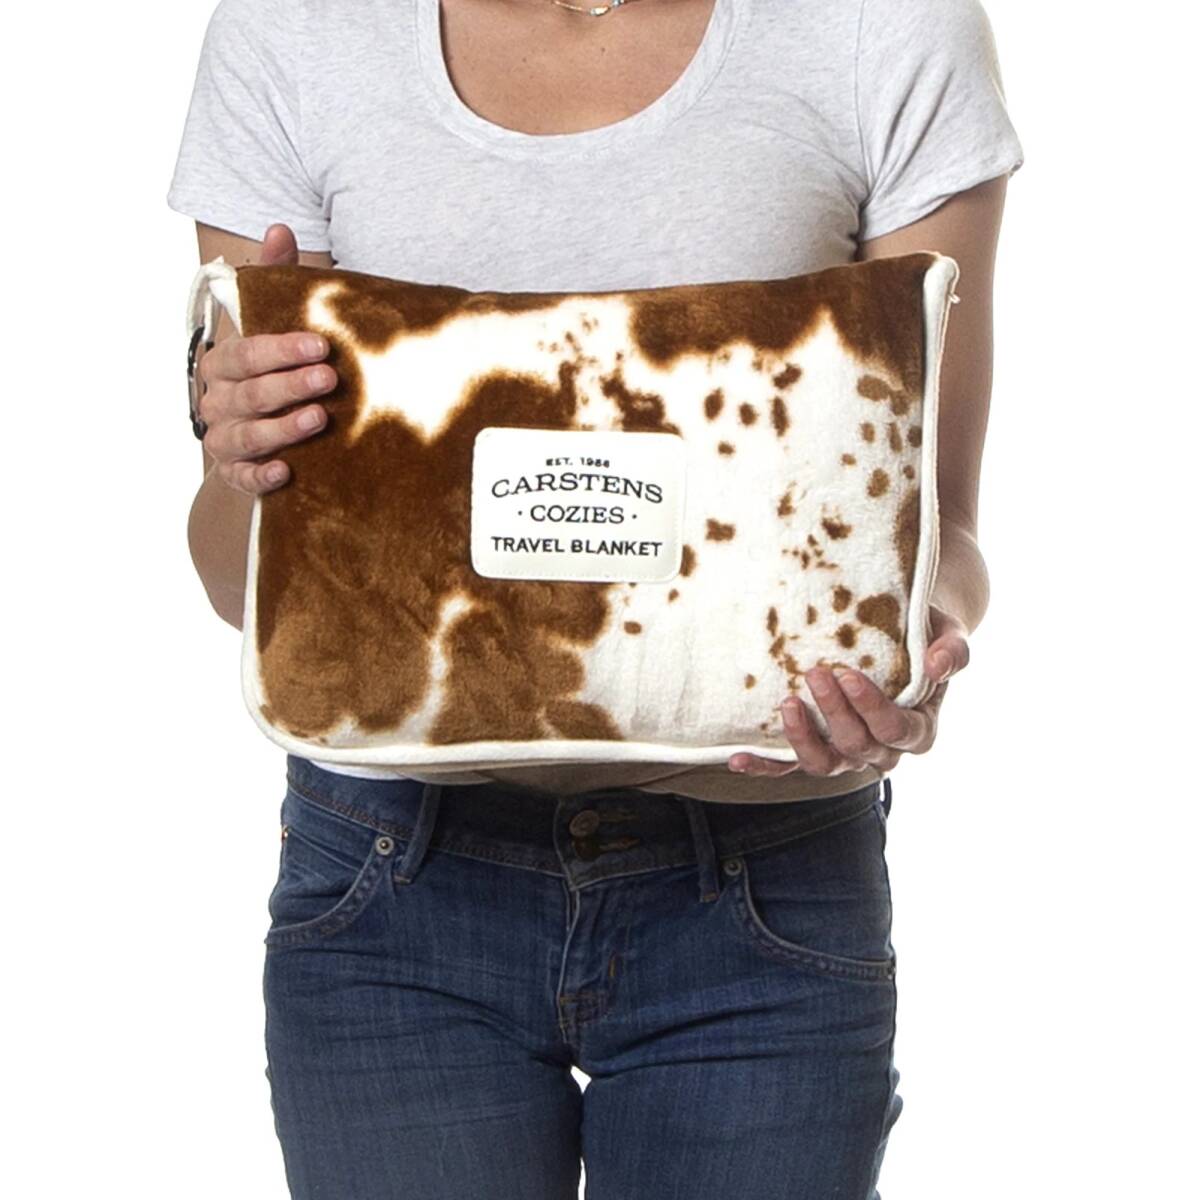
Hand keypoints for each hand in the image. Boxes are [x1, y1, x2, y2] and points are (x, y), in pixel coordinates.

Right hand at [195, 222, 335, 494]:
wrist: (259, 433)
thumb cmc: (271, 371)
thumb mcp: (274, 325)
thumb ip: (274, 279)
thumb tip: (279, 228)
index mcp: (223, 363)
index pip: (246, 353)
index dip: (281, 349)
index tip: (321, 344)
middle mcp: (217, 401)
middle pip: (248, 393)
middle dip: (288, 385)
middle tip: (328, 378)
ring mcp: (224, 440)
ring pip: (246, 435)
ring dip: (281, 428)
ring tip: (319, 419)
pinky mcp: (237, 474)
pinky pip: (243, 479)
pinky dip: (261, 476)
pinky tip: (285, 471)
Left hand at [728, 604, 969, 776]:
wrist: (899, 638)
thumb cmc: (924, 636)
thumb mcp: (948, 634)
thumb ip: (952, 651)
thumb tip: (938, 664)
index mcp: (918, 729)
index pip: (896, 730)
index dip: (872, 708)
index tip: (848, 675)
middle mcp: (882, 750)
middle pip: (858, 746)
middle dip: (835, 713)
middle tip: (815, 673)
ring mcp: (846, 754)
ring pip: (824, 764)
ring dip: (803, 738)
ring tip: (788, 703)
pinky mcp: (815, 749)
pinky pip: (788, 766)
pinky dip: (764, 765)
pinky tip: (737, 758)